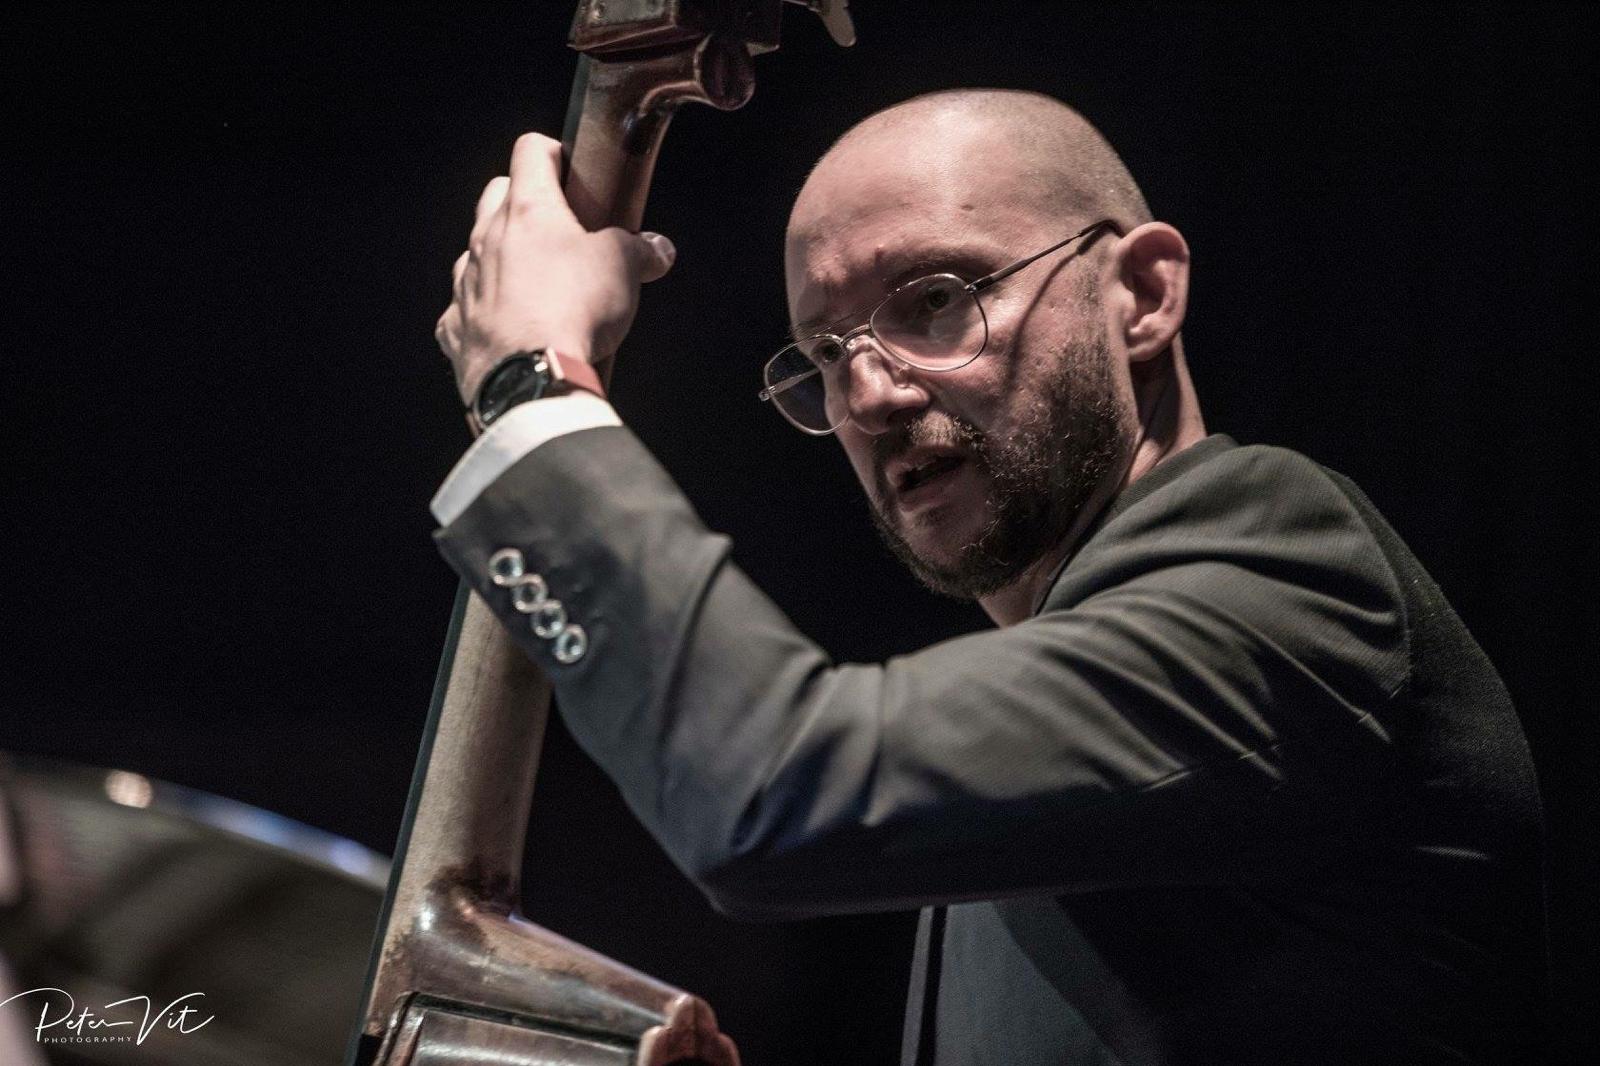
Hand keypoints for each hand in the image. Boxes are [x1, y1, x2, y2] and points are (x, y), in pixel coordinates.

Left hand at [435, 132, 675, 404]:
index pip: (531, 151)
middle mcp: (487, 239)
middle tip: (561, 228)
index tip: (572, 171)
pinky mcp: (454, 328)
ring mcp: (466, 284)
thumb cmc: (575, 312)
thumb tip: (657, 250)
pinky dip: (486, 313)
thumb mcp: (624, 270)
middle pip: (497, 195)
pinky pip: (465, 310)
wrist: (532, 381)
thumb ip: (639, 252)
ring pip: (476, 252)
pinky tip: (510, 330)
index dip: (554, 154)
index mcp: (529, 211)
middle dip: (525, 200)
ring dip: (503, 258)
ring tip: (537, 284)